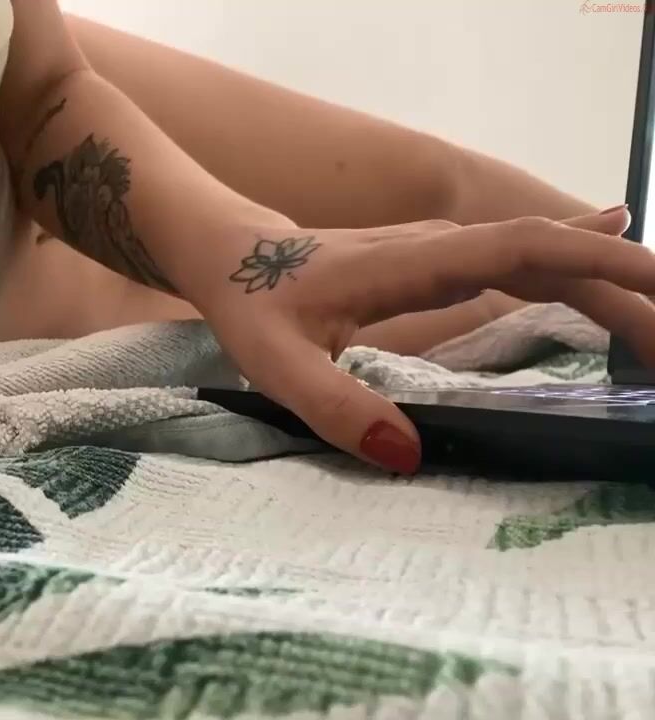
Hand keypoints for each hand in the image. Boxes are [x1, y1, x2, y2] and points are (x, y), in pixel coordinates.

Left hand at [199, 205, 654, 473]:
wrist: (229, 251)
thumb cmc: (251, 302)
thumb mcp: (274, 363)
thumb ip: (334, 407)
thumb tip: (409, 457)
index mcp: (413, 263)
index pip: (523, 250)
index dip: (596, 261)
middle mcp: (440, 245)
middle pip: (552, 255)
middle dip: (623, 291)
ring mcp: (444, 248)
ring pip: (544, 256)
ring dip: (607, 283)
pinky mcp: (442, 261)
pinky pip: (522, 259)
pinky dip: (574, 264)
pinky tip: (616, 248)